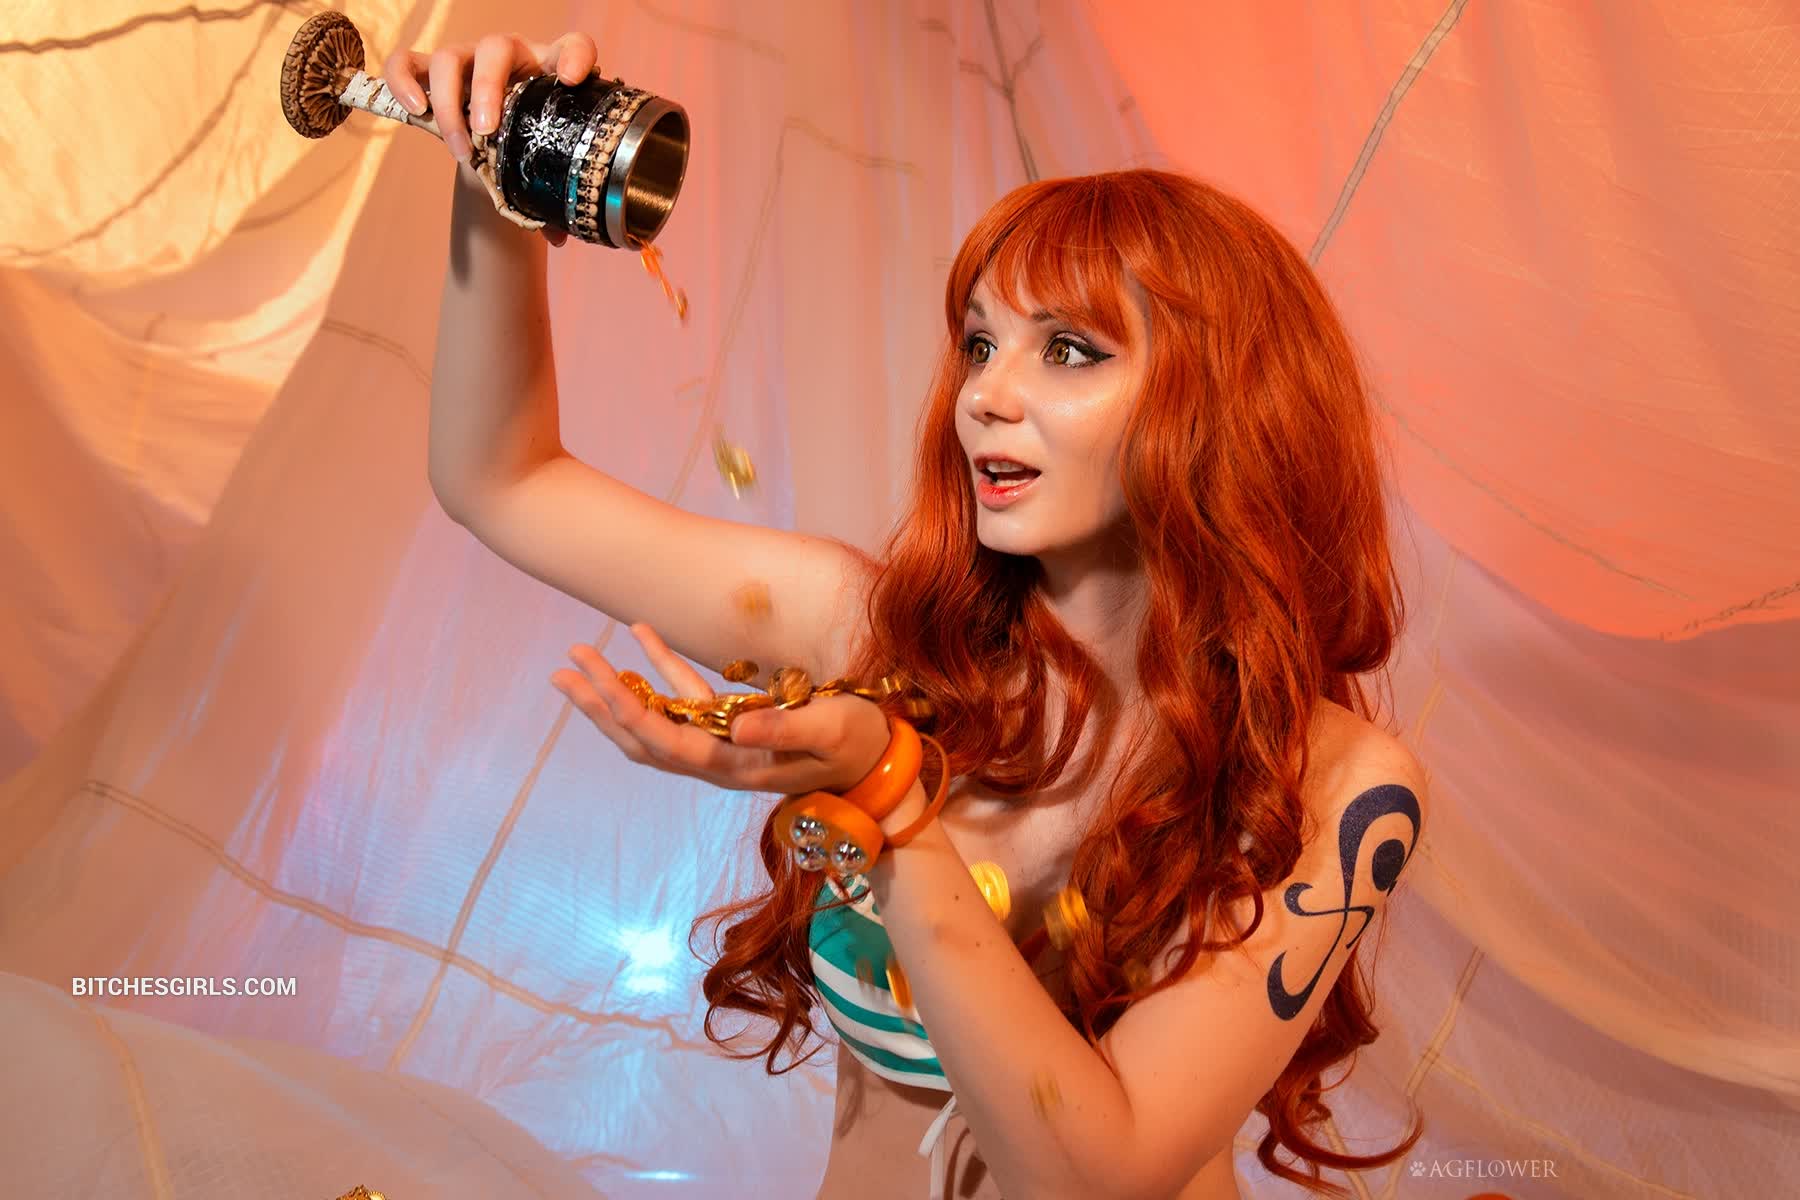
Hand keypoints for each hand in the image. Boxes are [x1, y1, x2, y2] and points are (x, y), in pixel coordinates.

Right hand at [382, 30, 598, 245]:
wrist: (500, 134)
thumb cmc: (530, 142)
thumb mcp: (546, 160)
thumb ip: (555, 193)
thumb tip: (558, 236)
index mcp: (549, 70)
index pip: (572, 47)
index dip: (574, 56)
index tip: (571, 79)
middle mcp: (509, 56)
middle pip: (495, 49)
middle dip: (487, 89)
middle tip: (487, 132)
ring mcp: (467, 60)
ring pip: (449, 59)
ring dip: (450, 105)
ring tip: (460, 150)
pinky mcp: (432, 71)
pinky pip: (407, 63)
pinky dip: (403, 81)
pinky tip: (415, 111)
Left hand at [550, 623, 895, 796]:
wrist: (877, 764)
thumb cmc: (859, 744)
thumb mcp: (830, 731)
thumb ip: (785, 727)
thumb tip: (738, 722)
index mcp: (737, 764)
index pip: (670, 742)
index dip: (631, 714)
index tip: (596, 685)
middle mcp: (719, 759)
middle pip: (644, 737)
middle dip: (601, 705)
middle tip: (563, 670)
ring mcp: (722, 743)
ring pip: (654, 720)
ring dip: (615, 691)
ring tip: (580, 656)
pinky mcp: (732, 725)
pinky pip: (685, 698)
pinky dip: (660, 668)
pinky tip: (639, 632)